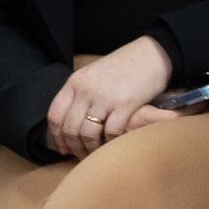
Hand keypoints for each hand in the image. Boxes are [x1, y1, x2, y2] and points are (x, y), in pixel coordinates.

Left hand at [46, 37, 175, 157]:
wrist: (152, 54)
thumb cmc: (125, 65)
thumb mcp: (94, 74)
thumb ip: (81, 93)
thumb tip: (72, 120)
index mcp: (75, 81)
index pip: (55, 115)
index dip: (57, 136)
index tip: (62, 147)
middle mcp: (86, 90)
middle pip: (70, 128)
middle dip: (74, 146)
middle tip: (80, 155)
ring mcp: (105, 97)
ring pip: (88, 133)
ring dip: (90, 148)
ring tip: (95, 152)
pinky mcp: (125, 104)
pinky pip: (111, 132)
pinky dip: (110, 141)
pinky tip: (113, 142)